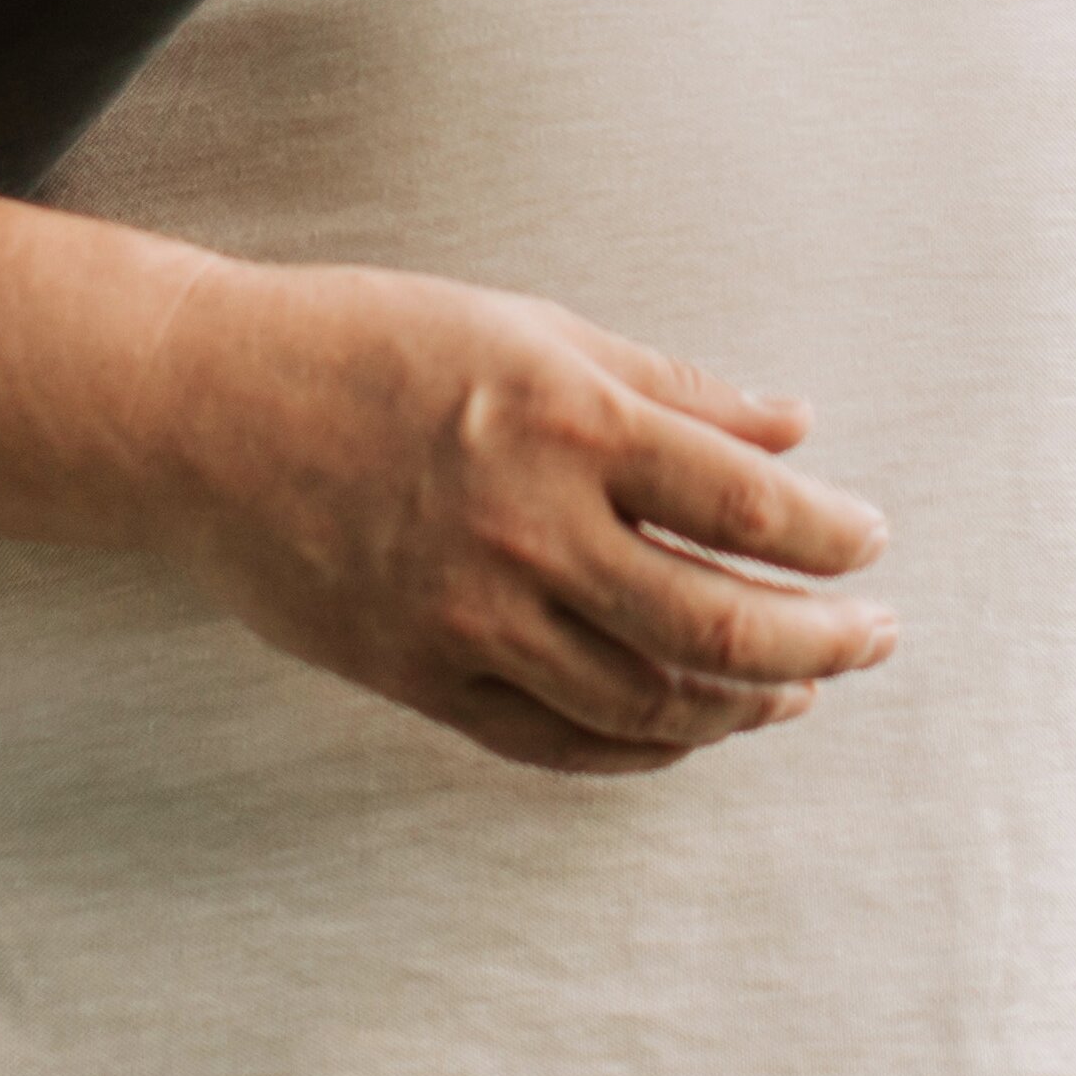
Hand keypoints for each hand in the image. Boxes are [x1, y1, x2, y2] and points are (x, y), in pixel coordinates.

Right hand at [131, 260, 894, 775]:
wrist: (202, 410)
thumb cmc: (367, 345)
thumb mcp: (529, 327)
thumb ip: (670, 387)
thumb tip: (794, 430)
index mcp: (571, 422)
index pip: (752, 511)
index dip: (834, 542)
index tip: (871, 545)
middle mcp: (533, 530)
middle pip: (721, 627)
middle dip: (822, 642)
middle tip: (873, 638)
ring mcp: (474, 617)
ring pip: (648, 703)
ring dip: (741, 706)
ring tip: (789, 688)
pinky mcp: (421, 675)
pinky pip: (557, 740)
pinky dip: (639, 747)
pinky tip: (682, 729)